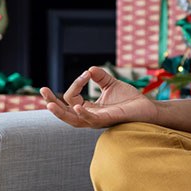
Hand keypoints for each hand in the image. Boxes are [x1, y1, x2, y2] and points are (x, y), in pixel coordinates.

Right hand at [40, 66, 158, 128]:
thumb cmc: (129, 99)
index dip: (75, 84)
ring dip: (60, 113)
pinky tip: (78, 106)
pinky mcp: (108, 120)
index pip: (72, 99)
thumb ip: (100, 77)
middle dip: (52, 103)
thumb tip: (89, 69)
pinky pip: (92, 120)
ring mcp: (98, 120)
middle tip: (42, 90)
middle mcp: (90, 116)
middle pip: (65, 113)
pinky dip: (84, 114)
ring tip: (49, 104)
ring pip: (73, 120)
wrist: (147, 107)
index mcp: (89, 108)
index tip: (85, 74)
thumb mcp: (112, 84)